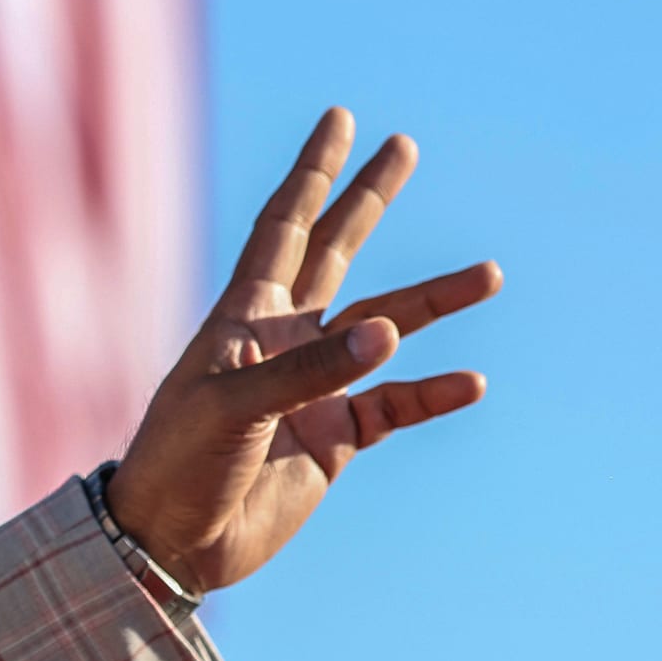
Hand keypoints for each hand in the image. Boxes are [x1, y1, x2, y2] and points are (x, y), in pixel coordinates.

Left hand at [104, 108, 499, 593]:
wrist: (173, 541)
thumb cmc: (179, 461)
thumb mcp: (232, 407)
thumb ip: (310, 372)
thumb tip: (390, 332)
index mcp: (244, 315)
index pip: (284, 225)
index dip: (311, 173)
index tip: (339, 119)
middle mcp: (283, 339)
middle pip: (337, 251)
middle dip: (368, 199)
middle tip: (405, 145)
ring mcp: (312, 388)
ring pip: (385, 329)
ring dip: (433, 302)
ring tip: (488, 273)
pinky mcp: (334, 440)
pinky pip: (395, 407)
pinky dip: (432, 393)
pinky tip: (470, 381)